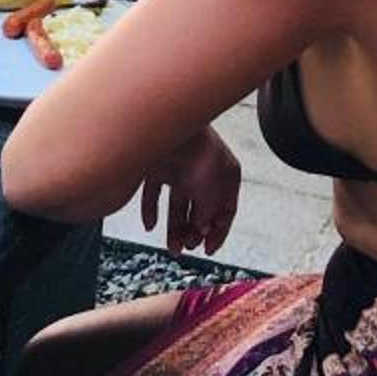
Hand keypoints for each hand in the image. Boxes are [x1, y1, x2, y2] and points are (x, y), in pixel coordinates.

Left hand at [138, 129, 239, 255]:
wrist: (165, 125)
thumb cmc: (197, 154)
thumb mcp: (211, 192)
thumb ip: (207, 215)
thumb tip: (202, 230)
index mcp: (225, 174)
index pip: (226, 209)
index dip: (218, 231)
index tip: (207, 250)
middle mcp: (203, 172)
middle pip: (199, 209)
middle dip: (193, 232)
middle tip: (185, 248)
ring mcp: (179, 168)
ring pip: (177, 205)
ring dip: (175, 228)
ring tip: (172, 247)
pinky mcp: (156, 167)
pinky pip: (153, 193)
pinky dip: (150, 210)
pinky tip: (150, 225)